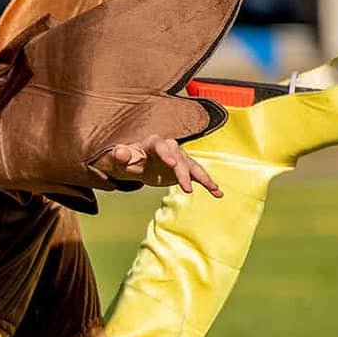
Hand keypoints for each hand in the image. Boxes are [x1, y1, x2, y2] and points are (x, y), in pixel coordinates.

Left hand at [96, 136, 221, 195]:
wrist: (136, 163)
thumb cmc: (127, 159)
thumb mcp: (120, 158)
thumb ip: (120, 155)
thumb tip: (120, 153)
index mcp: (153, 144)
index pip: (161, 147)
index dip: (167, 154)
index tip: (172, 164)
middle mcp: (170, 148)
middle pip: (179, 159)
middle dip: (183, 173)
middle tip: (186, 188)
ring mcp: (179, 158)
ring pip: (193, 166)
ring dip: (203, 177)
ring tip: (213, 188)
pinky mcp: (184, 169)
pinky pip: (198, 175)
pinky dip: (207, 183)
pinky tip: (217, 192)